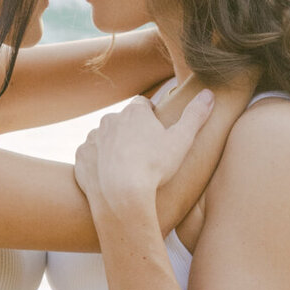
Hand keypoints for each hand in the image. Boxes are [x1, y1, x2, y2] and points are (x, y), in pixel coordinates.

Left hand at [74, 88, 214, 219]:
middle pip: (122, 121)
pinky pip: (90, 156)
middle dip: (131, 132)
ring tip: (125, 168)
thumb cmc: (154, 167)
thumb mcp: (182, 140)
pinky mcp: (81, 157)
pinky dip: (97, 163)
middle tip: (143, 154)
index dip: (151, 117)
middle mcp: (110, 120)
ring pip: (104, 138)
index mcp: (134, 112)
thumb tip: (209, 94)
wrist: (120, 195)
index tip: (157, 132)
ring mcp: (92, 138)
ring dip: (112, 147)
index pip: (143, 105)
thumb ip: (195, 115)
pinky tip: (108, 177)